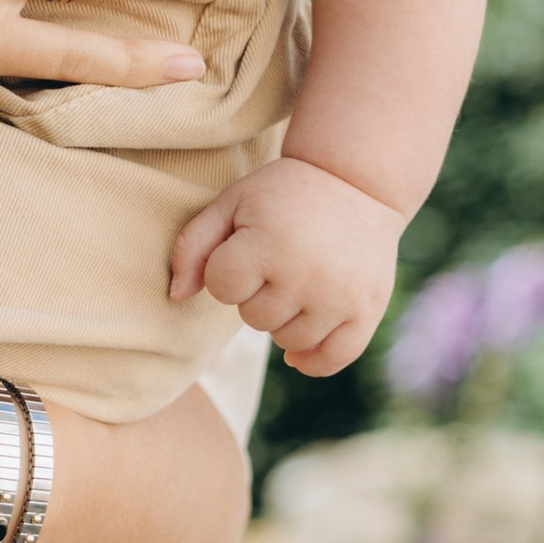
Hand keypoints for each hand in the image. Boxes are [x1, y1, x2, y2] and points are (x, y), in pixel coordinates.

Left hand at [168, 154, 401, 376]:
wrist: (358, 182)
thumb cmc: (283, 194)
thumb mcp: (232, 203)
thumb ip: (192, 245)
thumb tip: (176, 296)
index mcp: (269, 244)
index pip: (222, 288)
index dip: (227, 269)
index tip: (246, 246)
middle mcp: (307, 275)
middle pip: (253, 317)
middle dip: (256, 292)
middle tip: (277, 260)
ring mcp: (340, 297)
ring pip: (288, 340)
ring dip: (283, 319)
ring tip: (295, 283)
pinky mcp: (367, 310)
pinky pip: (331, 359)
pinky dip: (312, 360)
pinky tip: (299, 352)